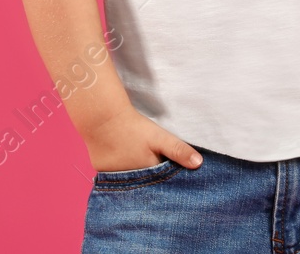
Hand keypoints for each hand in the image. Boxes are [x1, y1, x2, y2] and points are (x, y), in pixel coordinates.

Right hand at [82, 107, 202, 171]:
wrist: (101, 116)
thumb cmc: (133, 127)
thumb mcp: (159, 137)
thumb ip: (178, 151)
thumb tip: (199, 164)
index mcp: (146, 175)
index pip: (160, 183)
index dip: (166, 179)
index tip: (171, 174)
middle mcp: (128, 182)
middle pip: (143, 183)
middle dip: (151, 180)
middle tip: (151, 163)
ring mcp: (112, 177)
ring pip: (128, 180)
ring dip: (133, 176)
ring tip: (136, 160)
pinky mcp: (100, 170)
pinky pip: (113, 175)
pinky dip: (118, 170)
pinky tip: (121, 158)